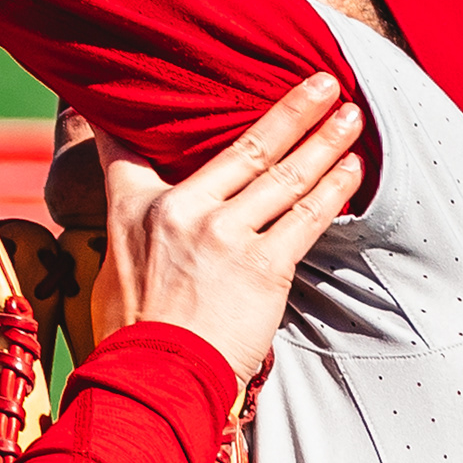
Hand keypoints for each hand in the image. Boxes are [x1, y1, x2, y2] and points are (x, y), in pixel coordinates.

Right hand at [104, 71, 366, 381]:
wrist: (153, 381)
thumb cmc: (131, 337)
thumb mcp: (110, 273)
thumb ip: (129, 233)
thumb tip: (136, 223)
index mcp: (134, 209)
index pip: (137, 145)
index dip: (158, 112)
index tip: (186, 82)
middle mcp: (182, 211)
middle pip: (246, 146)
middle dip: (291, 110)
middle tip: (322, 80)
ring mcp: (225, 236)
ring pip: (285, 175)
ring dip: (324, 141)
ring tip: (350, 115)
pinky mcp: (263, 267)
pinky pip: (307, 218)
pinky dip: (333, 189)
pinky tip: (353, 168)